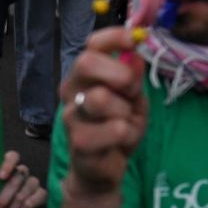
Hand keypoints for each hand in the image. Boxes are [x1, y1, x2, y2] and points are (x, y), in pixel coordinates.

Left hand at [0, 150, 45, 207]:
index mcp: (6, 168)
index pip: (13, 156)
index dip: (8, 164)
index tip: (0, 177)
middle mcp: (21, 173)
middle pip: (18, 176)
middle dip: (6, 196)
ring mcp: (32, 183)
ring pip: (28, 186)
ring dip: (14, 206)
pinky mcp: (42, 195)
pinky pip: (40, 195)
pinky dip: (27, 207)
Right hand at [59, 27, 148, 198]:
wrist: (101, 170)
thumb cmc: (115, 129)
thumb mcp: (132, 100)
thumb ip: (133, 77)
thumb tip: (136, 54)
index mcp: (84, 77)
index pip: (92, 45)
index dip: (113, 37)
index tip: (135, 40)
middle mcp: (71, 91)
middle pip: (85, 63)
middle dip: (118, 74)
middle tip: (131, 91)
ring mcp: (72, 116)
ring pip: (101, 98)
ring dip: (124, 111)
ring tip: (125, 122)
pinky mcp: (79, 142)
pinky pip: (114, 130)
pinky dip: (127, 135)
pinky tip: (121, 142)